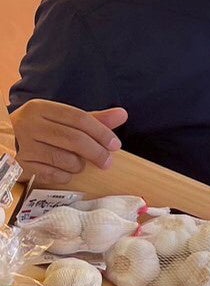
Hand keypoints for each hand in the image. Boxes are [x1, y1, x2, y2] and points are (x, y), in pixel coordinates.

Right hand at [11, 101, 125, 184]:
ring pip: (64, 159)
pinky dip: (65, 176)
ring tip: (78, 164)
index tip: (115, 145)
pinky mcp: (20, 165)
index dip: (102, 133)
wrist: (3, 142)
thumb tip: (122, 114)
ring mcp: (22, 145)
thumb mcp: (60, 120)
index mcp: (41, 108)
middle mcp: (30, 124)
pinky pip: (53, 175)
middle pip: (74, 139)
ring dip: (78, 166)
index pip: (80, 119)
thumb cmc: (39, 131)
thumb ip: (91, 119)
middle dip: (97, 153)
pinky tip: (64, 172)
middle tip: (107, 162)